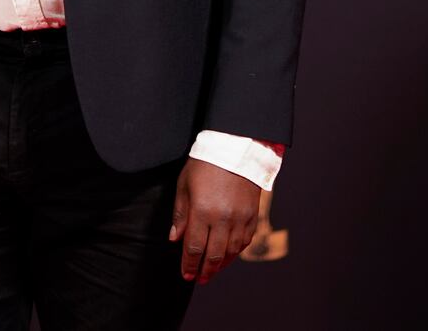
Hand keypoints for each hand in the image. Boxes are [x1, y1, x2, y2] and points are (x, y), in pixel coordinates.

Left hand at [169, 157, 260, 283]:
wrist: (236, 148)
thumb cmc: (205, 164)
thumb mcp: (184, 185)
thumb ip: (180, 214)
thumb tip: (175, 239)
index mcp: (202, 211)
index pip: (194, 248)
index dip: (189, 265)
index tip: (186, 275)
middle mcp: (222, 218)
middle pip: (213, 255)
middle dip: (204, 271)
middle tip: (198, 279)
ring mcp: (240, 218)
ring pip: (230, 252)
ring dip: (221, 265)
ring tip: (212, 271)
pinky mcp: (252, 215)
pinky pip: (244, 242)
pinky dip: (235, 253)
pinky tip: (228, 256)